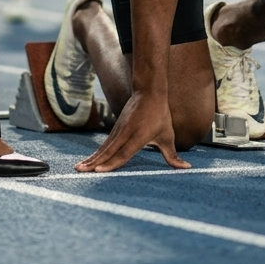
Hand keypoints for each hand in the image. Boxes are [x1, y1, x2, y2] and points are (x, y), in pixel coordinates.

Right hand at [74, 91, 189, 173]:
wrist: (149, 91)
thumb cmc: (160, 115)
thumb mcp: (168, 136)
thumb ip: (173, 156)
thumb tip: (186, 168)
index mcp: (138, 136)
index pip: (123, 153)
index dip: (111, 163)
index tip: (99, 171)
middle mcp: (125, 133)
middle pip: (108, 151)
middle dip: (94, 163)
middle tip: (80, 172)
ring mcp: (118, 130)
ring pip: (103, 148)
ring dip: (91, 159)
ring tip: (78, 169)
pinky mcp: (115, 129)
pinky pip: (104, 144)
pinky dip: (95, 154)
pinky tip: (88, 162)